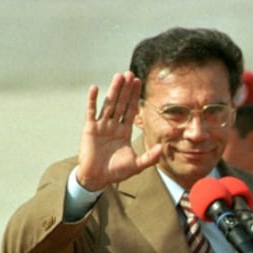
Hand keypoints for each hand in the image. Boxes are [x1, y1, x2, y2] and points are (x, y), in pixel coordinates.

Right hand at [77, 72, 161, 190]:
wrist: (97, 178)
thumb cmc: (116, 172)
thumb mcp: (137, 165)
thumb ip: (150, 157)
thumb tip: (163, 148)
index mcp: (124, 131)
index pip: (131, 110)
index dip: (135, 97)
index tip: (139, 83)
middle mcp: (113, 126)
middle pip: (121, 103)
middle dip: (126, 89)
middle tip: (130, 73)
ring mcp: (101, 126)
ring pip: (109, 104)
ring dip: (113, 90)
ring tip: (119, 76)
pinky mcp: (90, 129)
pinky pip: (91, 112)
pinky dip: (92, 100)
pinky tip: (95, 88)